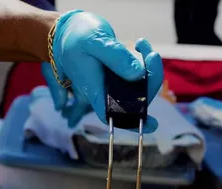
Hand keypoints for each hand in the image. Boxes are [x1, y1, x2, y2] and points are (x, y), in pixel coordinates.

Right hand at [42, 10, 162, 129]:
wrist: (69, 30)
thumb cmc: (76, 37)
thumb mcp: (94, 42)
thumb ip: (115, 57)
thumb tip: (138, 74)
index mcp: (94, 90)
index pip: (112, 114)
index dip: (131, 123)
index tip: (151, 125)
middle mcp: (105, 91)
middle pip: (133, 100)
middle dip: (151, 81)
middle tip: (151, 55)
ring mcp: (113, 83)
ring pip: (138, 86)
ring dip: (149, 68)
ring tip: (142, 44)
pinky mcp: (118, 73)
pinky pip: (137, 74)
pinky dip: (145, 61)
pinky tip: (140, 44)